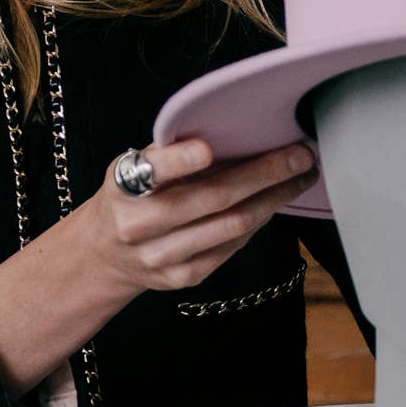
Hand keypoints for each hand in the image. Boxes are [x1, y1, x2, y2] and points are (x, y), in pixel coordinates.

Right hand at [0, 135, 314, 394]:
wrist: (105, 253)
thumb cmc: (131, 196)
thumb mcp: (133, 165)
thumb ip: (170, 152)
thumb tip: (235, 129)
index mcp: (124, 188)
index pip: (152, 172)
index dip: (181, 160)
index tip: (208, 149)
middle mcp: (140, 225)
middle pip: (213, 198)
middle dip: (265, 174)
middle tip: (300, 155)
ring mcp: (162, 256)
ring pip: (232, 226)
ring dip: (275, 199)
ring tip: (301, 177)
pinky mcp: (184, 277)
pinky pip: (233, 246)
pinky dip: (258, 220)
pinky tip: (273, 202)